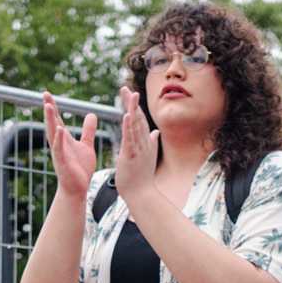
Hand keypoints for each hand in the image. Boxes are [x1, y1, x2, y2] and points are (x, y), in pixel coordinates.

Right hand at [41, 92, 97, 202]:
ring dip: (50, 120)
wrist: (77, 189)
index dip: (53, 107)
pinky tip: (59, 129)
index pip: (57, 119)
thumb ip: (88, 130)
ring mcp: (59, 153)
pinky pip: (59, 149)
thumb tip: (91, 114)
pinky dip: (59, 139)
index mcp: (64, 139)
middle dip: (49, 109)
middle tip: (45, 94)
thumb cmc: (80, 169)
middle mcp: (59, 144)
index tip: (47, 93)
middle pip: (52, 123)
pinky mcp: (63, 163)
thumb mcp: (86, 145)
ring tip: (48, 106)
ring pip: (53, 133)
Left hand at [112, 86, 158, 206]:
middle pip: (138, 118)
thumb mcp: (147, 156)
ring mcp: (139, 149)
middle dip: (131, 103)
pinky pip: (130, 138)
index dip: (134, 106)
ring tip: (129, 94)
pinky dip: (129, 126)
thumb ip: (152, 143)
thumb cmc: (141, 178)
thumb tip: (156, 132)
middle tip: (125, 88)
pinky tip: (126, 115)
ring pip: (135, 125)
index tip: (129, 93)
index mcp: (145, 142)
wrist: (142, 195)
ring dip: (132, 109)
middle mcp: (144, 143)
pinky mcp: (132, 156)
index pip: (140, 120)